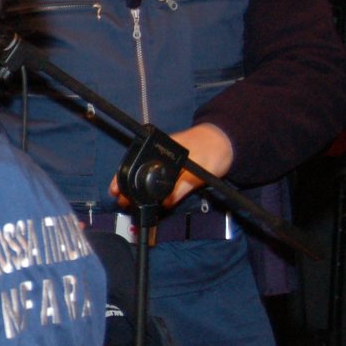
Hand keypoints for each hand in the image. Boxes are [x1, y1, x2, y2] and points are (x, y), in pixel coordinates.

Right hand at [109, 122, 234, 208]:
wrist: (228, 141)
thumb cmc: (214, 151)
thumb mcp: (200, 173)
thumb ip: (181, 187)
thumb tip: (164, 203)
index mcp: (162, 149)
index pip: (137, 164)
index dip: (125, 179)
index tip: (117, 192)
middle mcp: (159, 151)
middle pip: (135, 167)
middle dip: (125, 183)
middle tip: (119, 199)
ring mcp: (164, 156)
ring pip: (143, 170)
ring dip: (134, 185)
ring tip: (126, 199)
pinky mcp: (171, 162)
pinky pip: (153, 171)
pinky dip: (147, 183)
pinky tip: (144, 193)